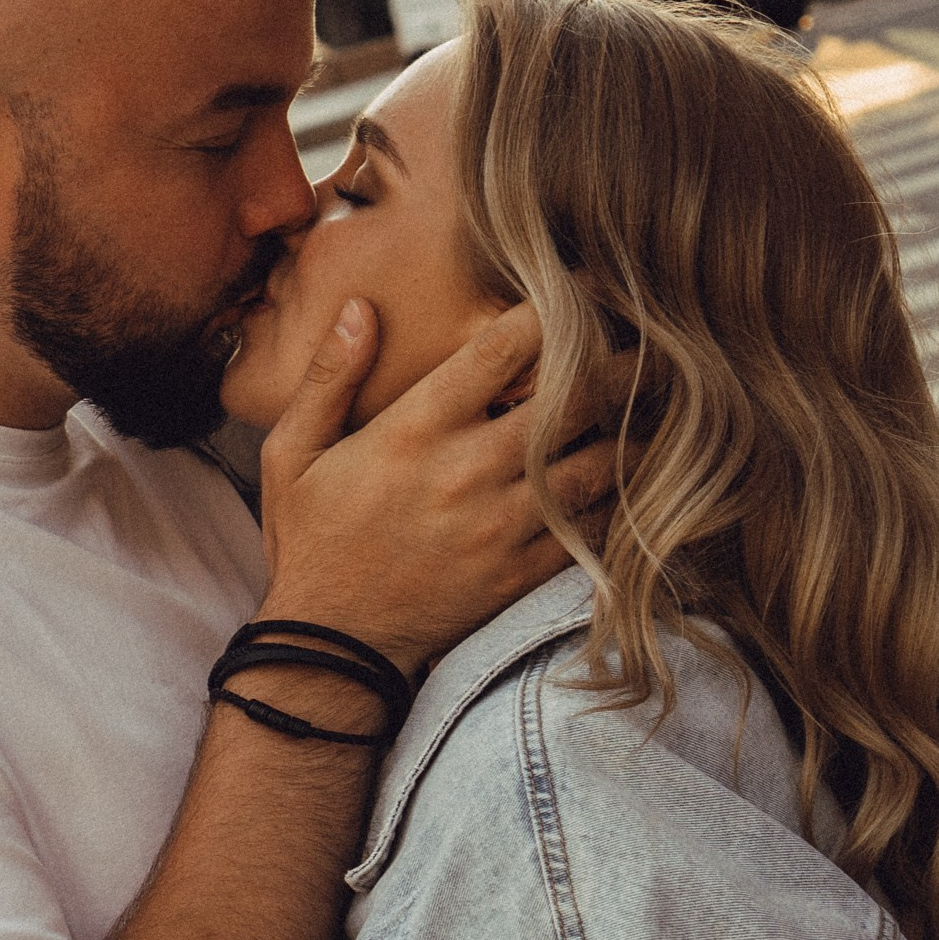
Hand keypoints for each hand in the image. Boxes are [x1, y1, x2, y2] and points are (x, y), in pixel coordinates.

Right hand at [257, 300, 614, 673]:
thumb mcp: (292, 455)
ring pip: (598, 462)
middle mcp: (466, 471)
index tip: (575, 294)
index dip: (550, 312)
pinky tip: (624, 478)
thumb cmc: (311, 542)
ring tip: (646, 408)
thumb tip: (359, 309)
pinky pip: (593, 526)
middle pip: (571, 399)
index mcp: (413, 432)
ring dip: (628, 431)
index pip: (500, 351)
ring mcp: (501, 525)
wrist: (330, 645)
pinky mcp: (521, 571)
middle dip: (613, 364)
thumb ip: (326, 380)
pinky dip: (617, 498)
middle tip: (640, 345)